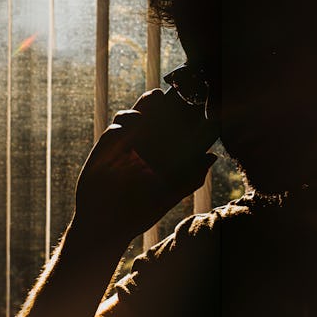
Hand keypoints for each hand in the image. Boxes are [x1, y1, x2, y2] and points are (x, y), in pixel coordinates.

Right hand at [73, 89, 217, 237]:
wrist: (107, 224)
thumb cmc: (140, 212)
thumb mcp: (170, 196)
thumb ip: (191, 178)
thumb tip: (212, 156)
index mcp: (159, 152)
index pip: (172, 124)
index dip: (181, 110)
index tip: (194, 100)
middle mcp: (142, 144)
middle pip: (153, 113)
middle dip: (161, 99)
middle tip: (170, 92)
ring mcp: (123, 144)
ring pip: (133, 114)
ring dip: (143, 105)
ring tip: (154, 101)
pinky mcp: (105, 148)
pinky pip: (114, 129)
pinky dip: (123, 124)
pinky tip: (132, 126)